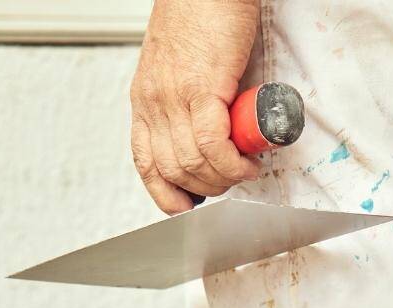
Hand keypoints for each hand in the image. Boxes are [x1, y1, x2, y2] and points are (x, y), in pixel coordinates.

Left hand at [130, 0, 262, 214]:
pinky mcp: (200, 89)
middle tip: (233, 180)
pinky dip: (232, 163)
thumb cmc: (203, 16)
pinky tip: (247, 161)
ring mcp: (172, 97)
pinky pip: (213, 146)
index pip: (146, 162)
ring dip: (224, 178)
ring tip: (246, 169)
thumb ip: (186, 100)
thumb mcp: (181, 66)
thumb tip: (211, 131)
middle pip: (171, 170)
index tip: (190, 203)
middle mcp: (152, 101)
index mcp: (145, 98)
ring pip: (192, 164)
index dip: (167, 193)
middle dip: (206, 188)